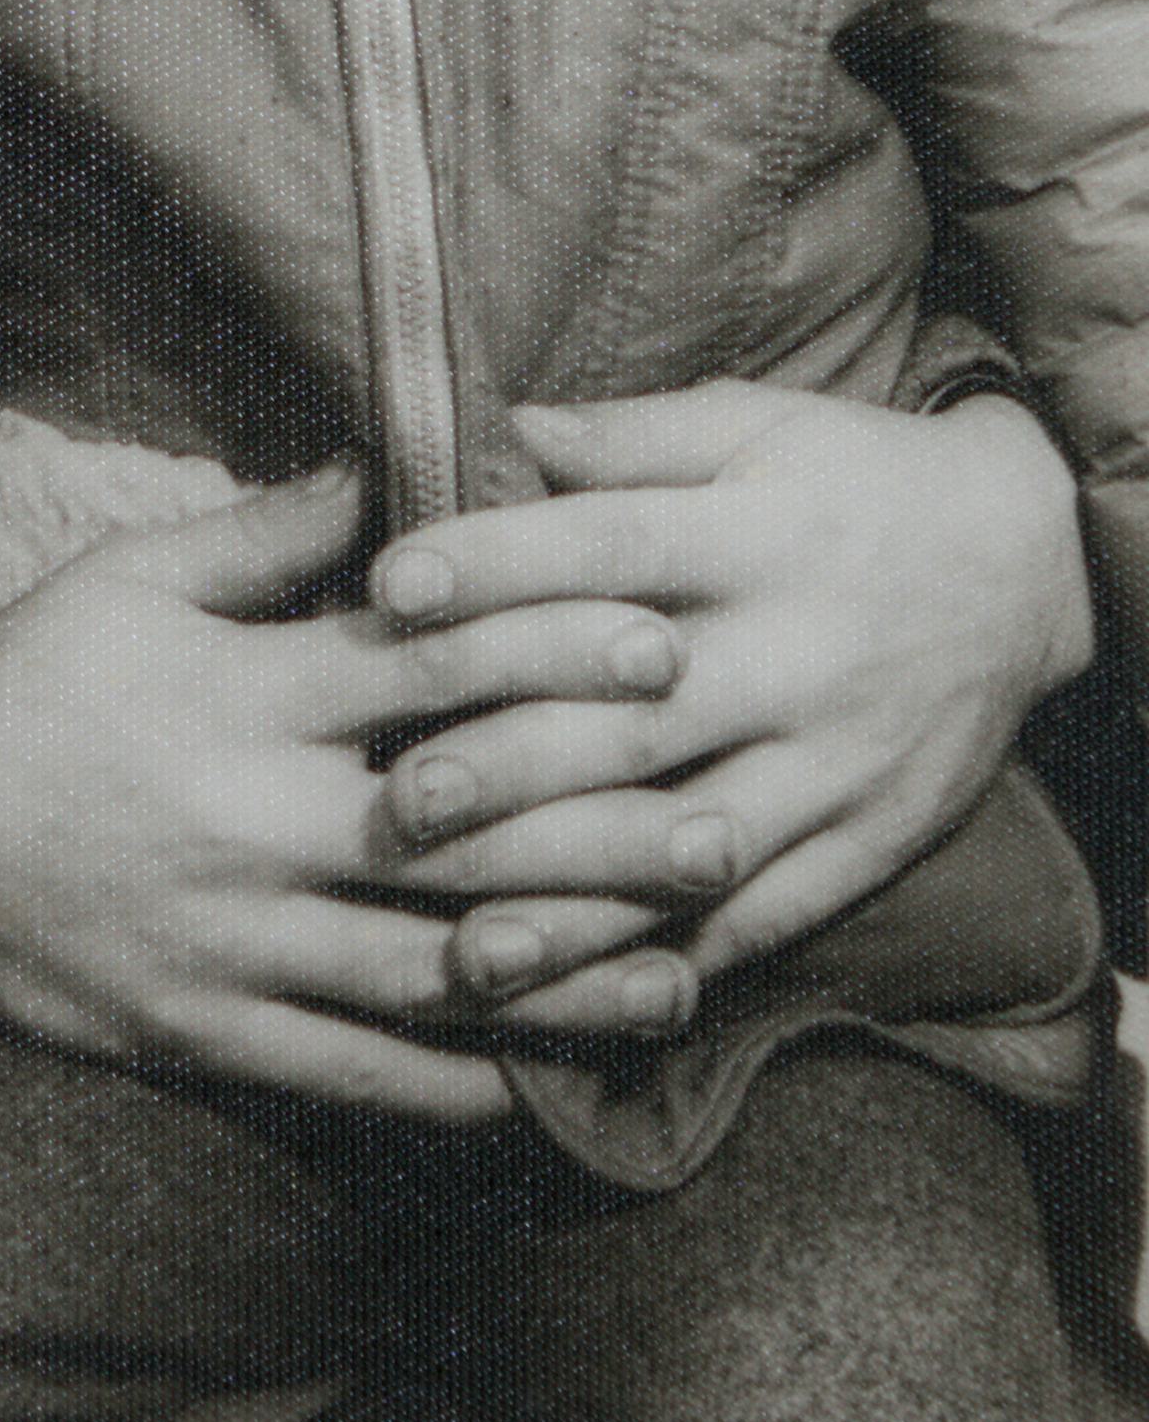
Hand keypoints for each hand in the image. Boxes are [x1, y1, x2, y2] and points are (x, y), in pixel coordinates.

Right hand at [0, 466, 700, 1114]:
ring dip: (567, 973)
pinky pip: (352, 1072)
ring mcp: (238, 943)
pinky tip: (547, 1084)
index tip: (660, 642)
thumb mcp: (126, 579)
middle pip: (462, 829)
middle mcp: (257, 825)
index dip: (553, 653)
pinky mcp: (212, 1034)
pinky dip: (453, 1082)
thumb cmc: (24, 686)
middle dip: (602, 826)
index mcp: (244, 698)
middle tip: (726, 818)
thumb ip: (263, 535)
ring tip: (684, 970)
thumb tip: (381, 467)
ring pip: (431, 967)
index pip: (430, 669)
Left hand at [365, 385, 1092, 995]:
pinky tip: (585, 995)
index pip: (606, 549)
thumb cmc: (857, 481)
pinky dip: (675, 958)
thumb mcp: (760, 427)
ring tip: (465, 944)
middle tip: (396, 800)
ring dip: (575, 897)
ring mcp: (834, 759)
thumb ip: (633, 435)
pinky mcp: (867, 837)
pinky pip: (765, 913)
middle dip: (511, 764)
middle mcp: (794, 652)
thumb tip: (508, 426)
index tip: (391, 587)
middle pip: (636, 717)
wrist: (1030, 569)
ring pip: (690, 840)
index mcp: (756, 534)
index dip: (496, 565)